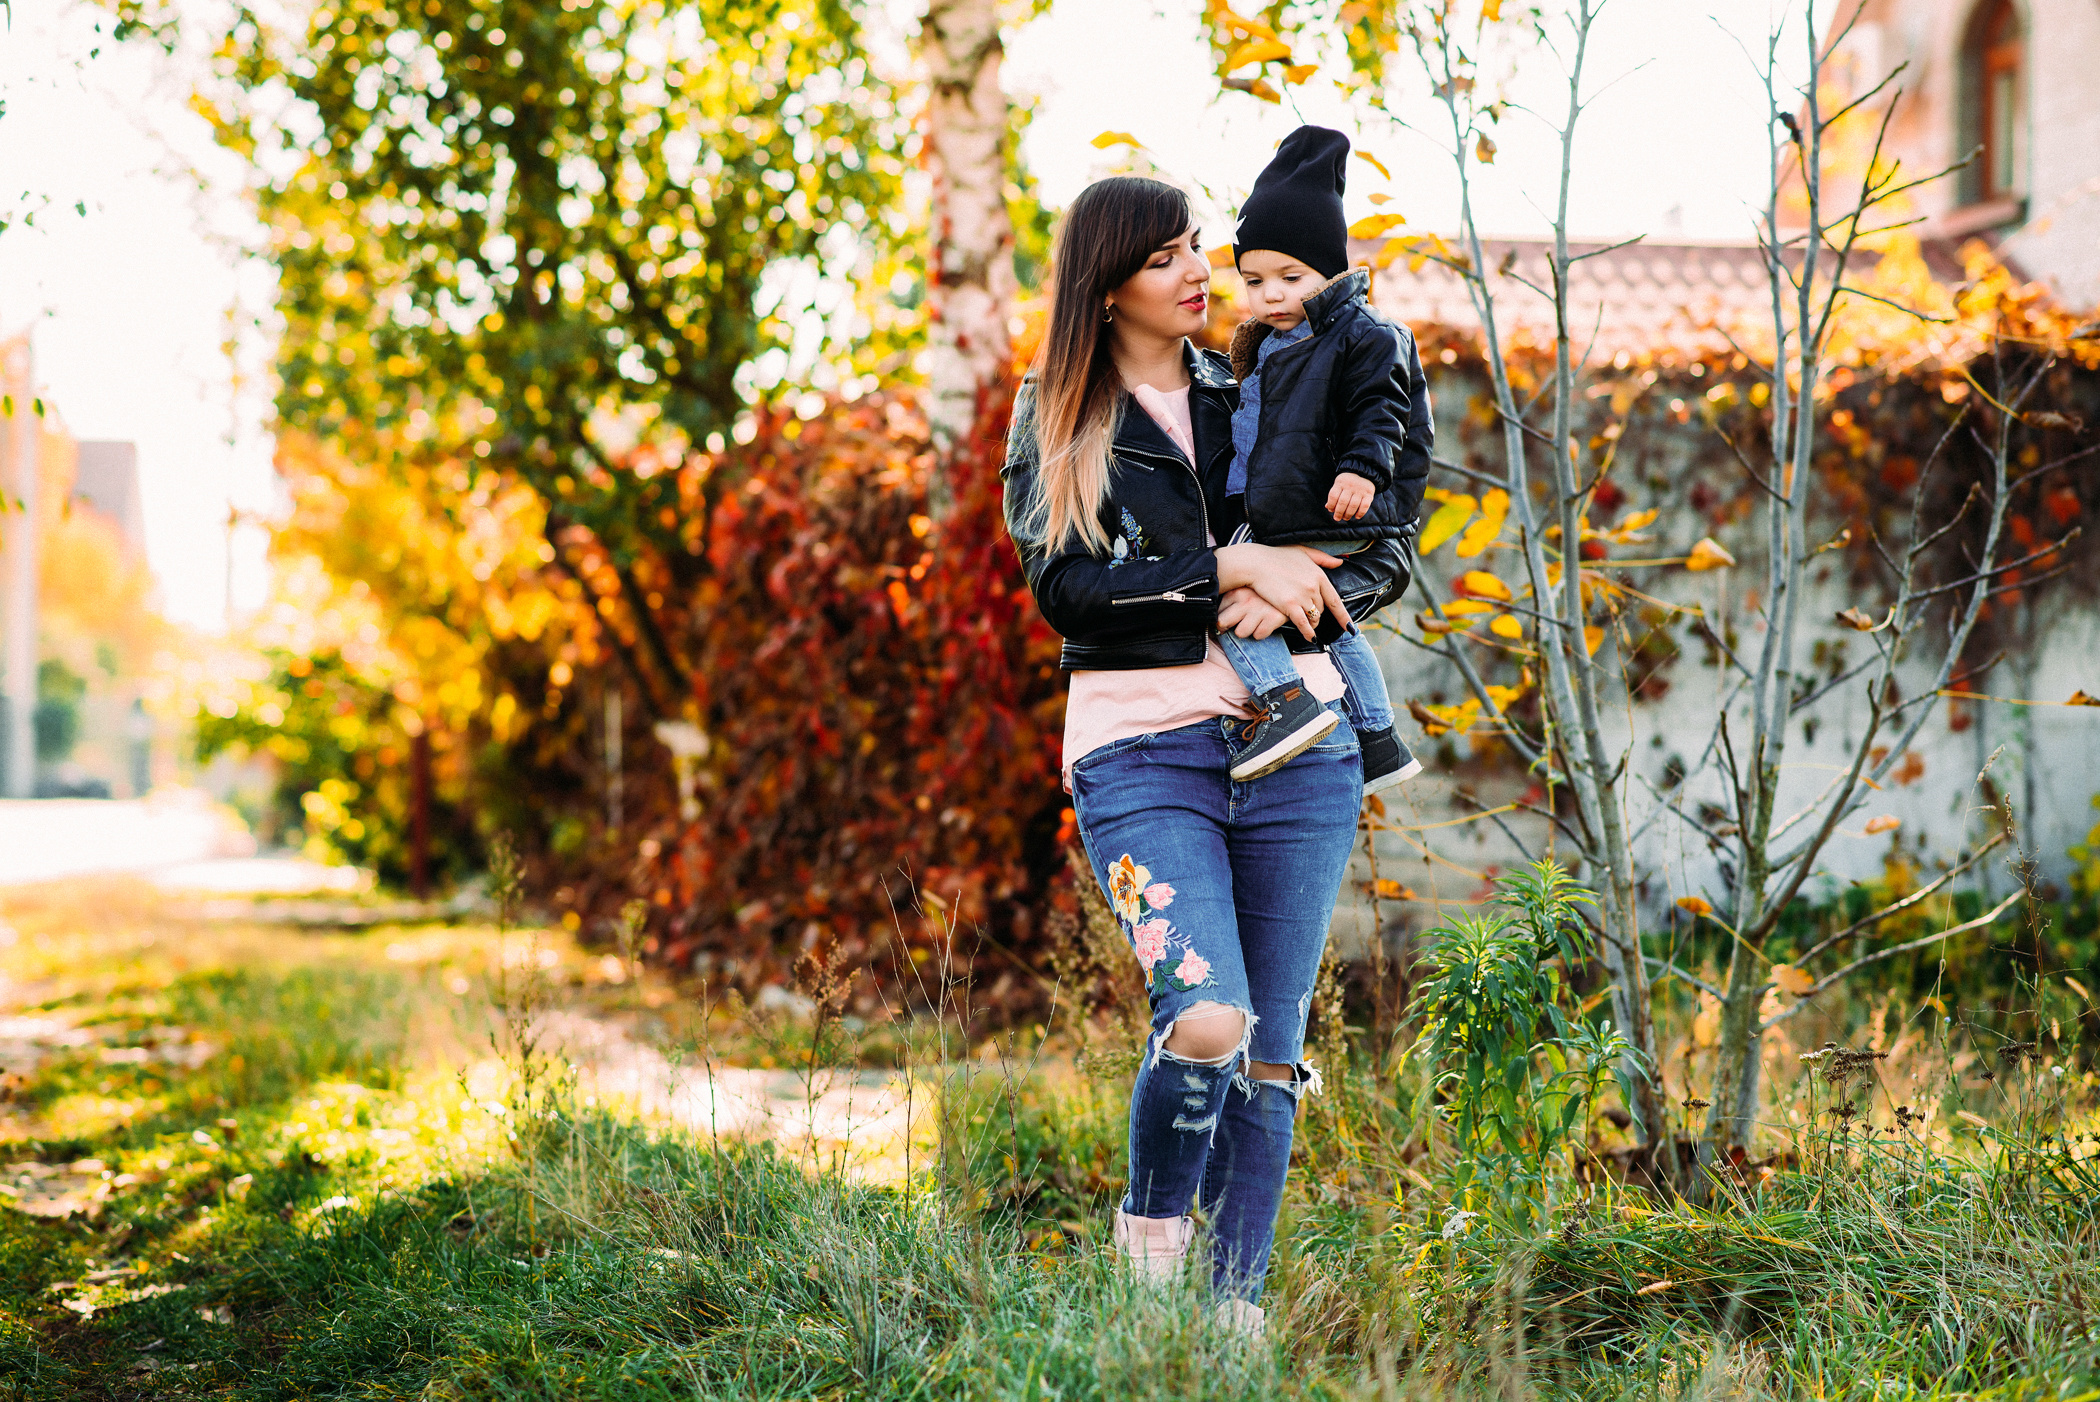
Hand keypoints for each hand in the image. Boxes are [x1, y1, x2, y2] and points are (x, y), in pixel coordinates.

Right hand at [1217, 542, 1352, 639]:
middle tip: (1308, 613)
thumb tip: (1340, 562)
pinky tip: (1310, 638)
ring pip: (1313, 617)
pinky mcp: (1289, 605)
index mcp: (1318, 575)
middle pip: (1321, 609)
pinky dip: (1308, 633)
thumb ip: (1323, 558)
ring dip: (1312, 622)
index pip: (1335, 600)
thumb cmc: (1277, 556)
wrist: (1255, 563)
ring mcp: (1301, 597)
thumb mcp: (1303, 551)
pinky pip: (1303, 624)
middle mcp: (1313, 587)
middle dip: (1317, 613)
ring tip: (1307, 624)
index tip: (1350, 628)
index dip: (1343, 616)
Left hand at [1217, 586, 1289, 638]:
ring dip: (1246, 631)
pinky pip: (1258, 635)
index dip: (1219, 619)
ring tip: (1252, 624)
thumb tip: (1218, 616)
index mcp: (1237, 592)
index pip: (1218, 611)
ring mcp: (1259, 610)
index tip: (1224, 622)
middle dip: (1225, 628)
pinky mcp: (1272, 618)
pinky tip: (1264, 624)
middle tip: (1231, 628)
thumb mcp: (1247, 588)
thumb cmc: (1266, 590)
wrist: (1292, 586)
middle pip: (1223, 623)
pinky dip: (1261, 633)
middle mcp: (1245, 601)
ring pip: (1240, 632)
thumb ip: (1232, 598)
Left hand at [1327, 472, 1374, 521]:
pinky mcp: (1369, 494)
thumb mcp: (1339, 485)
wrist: (1364, 473)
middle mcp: (1350, 485)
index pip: (1333, 496)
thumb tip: (1327, 507)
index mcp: (1341, 482)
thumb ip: (1334, 495)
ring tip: (1346, 518)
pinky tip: (1357, 516)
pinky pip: (1364, 506)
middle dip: (1339, 513)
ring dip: (1348, 514)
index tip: (1331, 510)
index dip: (1331, 505)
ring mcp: (1360, 489)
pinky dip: (1360, 513)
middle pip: (1343, 502)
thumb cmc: (1347, 483)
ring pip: (1353, 505)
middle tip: (1337, 518)